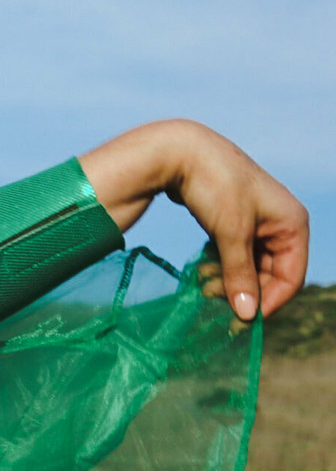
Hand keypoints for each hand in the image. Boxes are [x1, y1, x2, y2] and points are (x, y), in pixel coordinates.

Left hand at [83, 120, 309, 323]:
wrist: (178, 151)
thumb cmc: (213, 187)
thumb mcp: (230, 234)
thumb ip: (240, 274)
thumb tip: (246, 315)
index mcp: (292, 223)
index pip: (290, 277)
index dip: (267, 301)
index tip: (239, 319)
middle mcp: (279, 222)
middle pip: (269, 272)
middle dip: (241, 288)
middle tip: (209, 297)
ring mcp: (256, 220)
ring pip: (249, 263)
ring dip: (227, 278)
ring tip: (201, 283)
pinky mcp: (233, 218)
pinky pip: (234, 251)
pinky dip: (220, 263)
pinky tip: (202, 269)